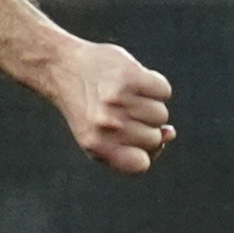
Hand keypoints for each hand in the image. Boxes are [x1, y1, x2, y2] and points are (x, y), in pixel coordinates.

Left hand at [45, 37, 174, 173]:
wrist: (64, 68)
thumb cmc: (87, 108)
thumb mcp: (98, 137)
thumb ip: (132, 147)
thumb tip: (169, 134)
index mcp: (96, 145)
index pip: (141, 164)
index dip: (144, 152)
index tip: (133, 140)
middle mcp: (106, 124)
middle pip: (154, 138)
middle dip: (145, 128)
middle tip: (123, 114)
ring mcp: (118, 99)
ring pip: (161, 115)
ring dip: (150, 106)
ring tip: (126, 97)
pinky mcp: (130, 75)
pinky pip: (163, 91)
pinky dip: (155, 86)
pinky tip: (135, 82)